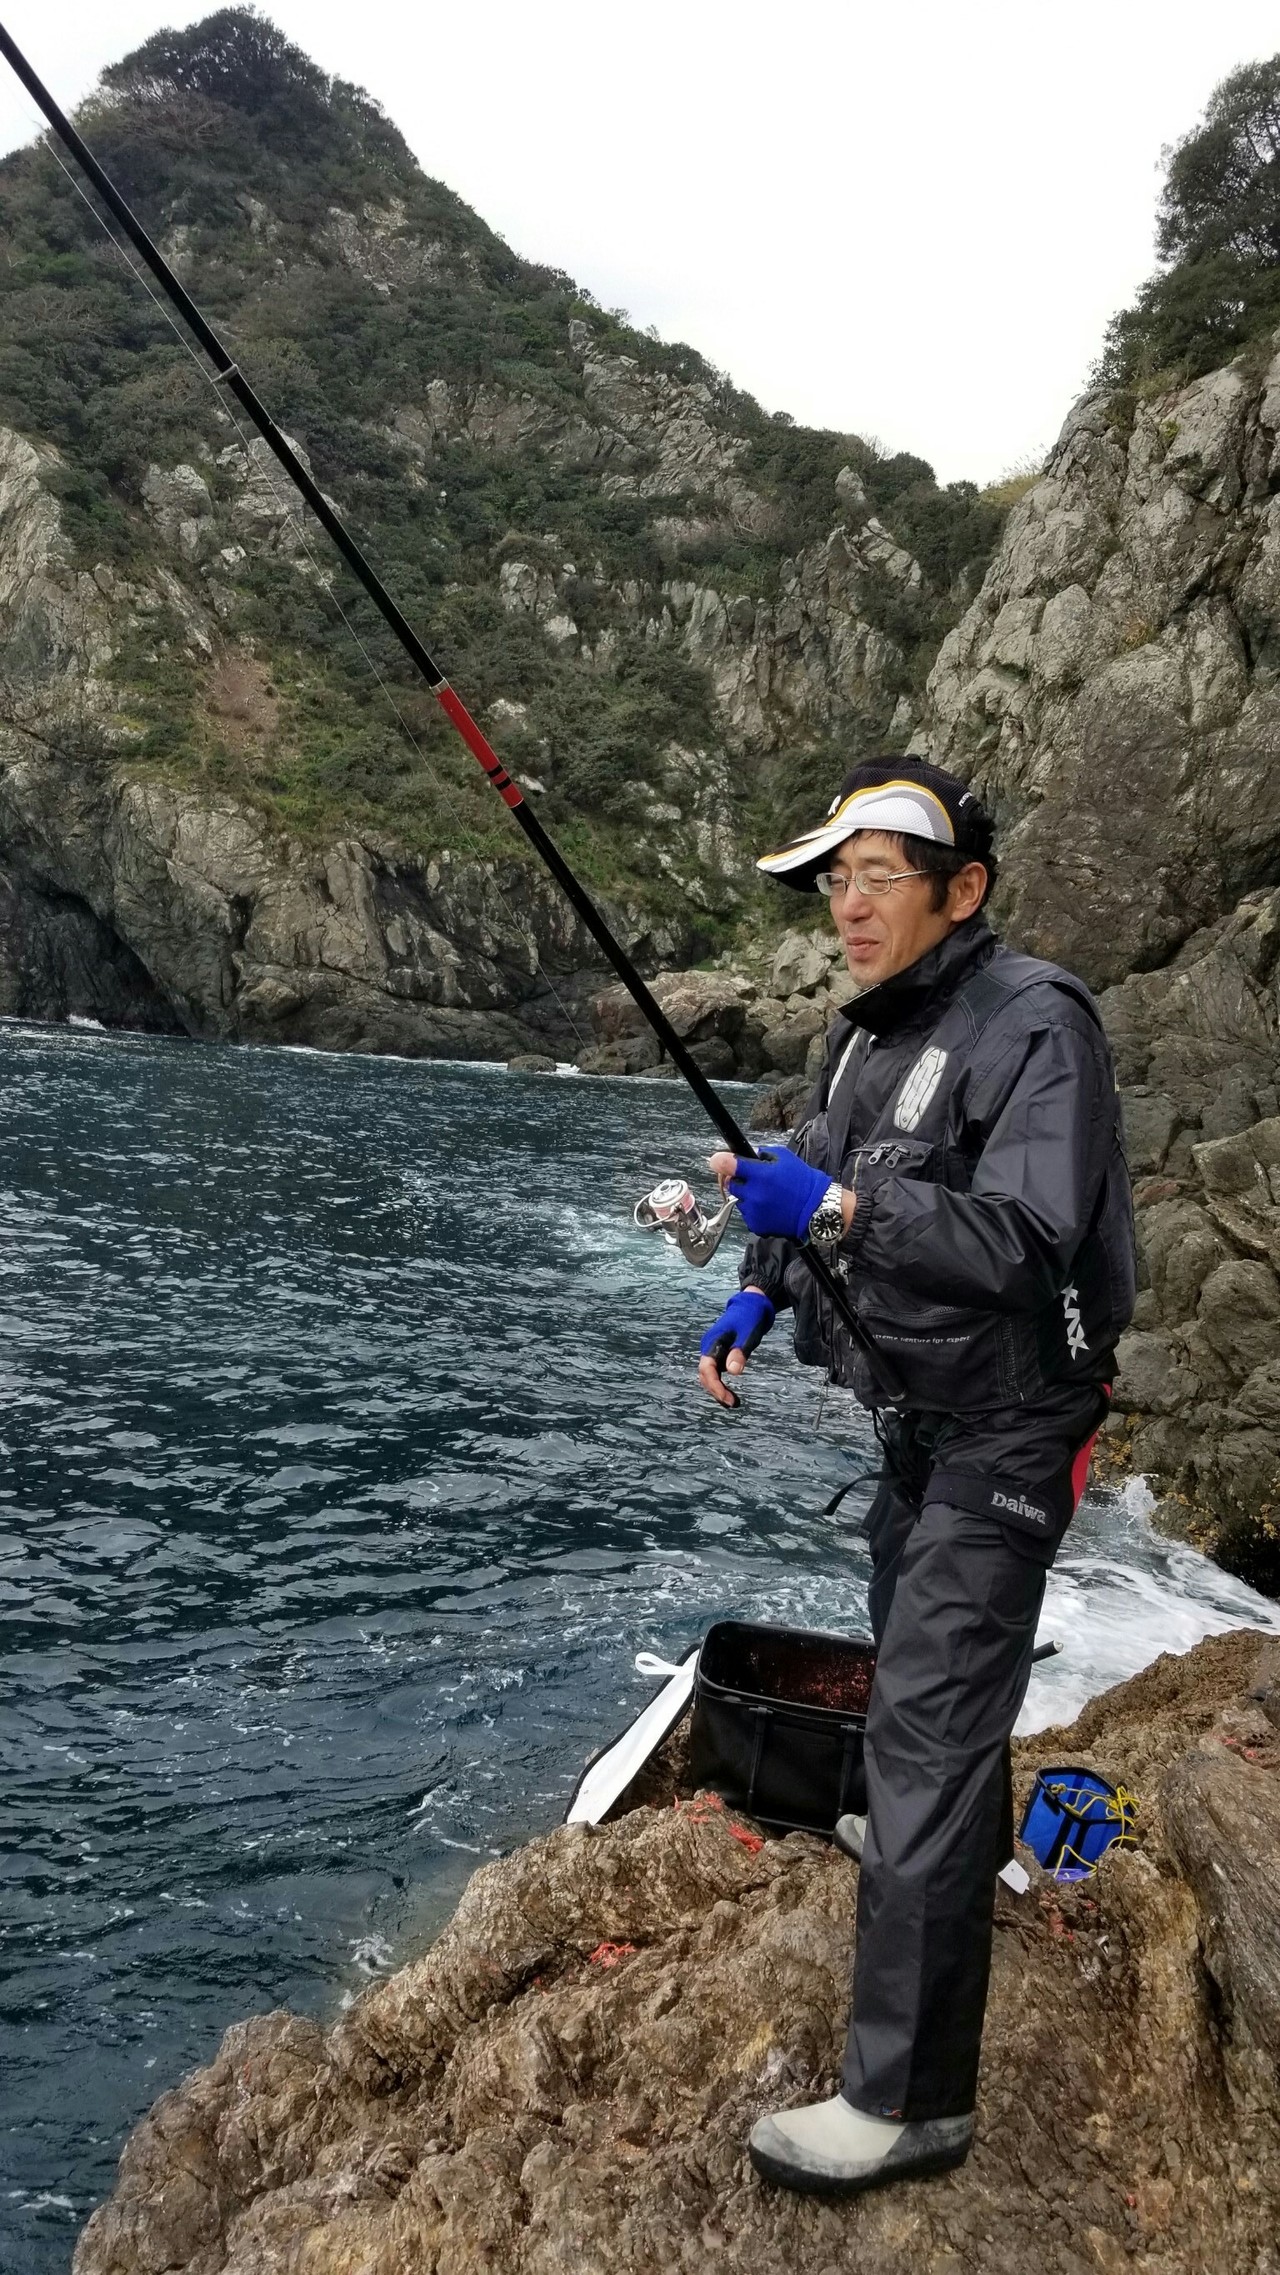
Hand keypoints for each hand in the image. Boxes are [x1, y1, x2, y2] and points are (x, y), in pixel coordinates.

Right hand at [698, 1287, 773, 1409]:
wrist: (751, 1305)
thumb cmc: (749, 1318)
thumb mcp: (748, 1334)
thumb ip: (740, 1351)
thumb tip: (733, 1372)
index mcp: (713, 1342)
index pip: (707, 1370)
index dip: (715, 1386)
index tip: (728, 1399)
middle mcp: (709, 1348)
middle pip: (705, 1375)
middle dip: (716, 1391)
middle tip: (733, 1403)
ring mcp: (713, 1351)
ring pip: (709, 1375)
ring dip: (717, 1389)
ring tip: (732, 1402)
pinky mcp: (720, 1354)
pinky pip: (715, 1372)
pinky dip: (720, 1383)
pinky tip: (730, 1392)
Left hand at [709, 1145, 831, 1241]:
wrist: (816, 1209)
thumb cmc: (803, 1181)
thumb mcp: (784, 1158)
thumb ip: (761, 1154)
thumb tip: (743, 1154)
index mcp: (761, 1175)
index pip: (730, 1166)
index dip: (721, 1162)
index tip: (716, 1160)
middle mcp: (755, 1194)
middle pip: (731, 1185)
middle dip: (740, 1181)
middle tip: (755, 1180)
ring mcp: (755, 1212)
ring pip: (739, 1201)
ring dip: (748, 1197)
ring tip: (767, 1196)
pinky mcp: (756, 1225)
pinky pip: (748, 1214)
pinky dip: (754, 1211)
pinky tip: (769, 1207)